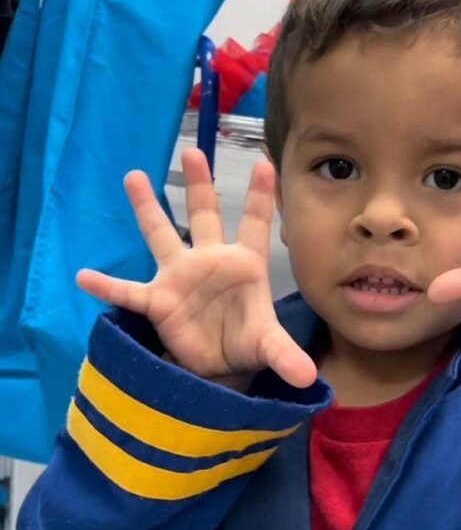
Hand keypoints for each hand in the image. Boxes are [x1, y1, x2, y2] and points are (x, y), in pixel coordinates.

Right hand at [76, 149, 316, 388]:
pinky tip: (85, 277)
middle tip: (194, 151)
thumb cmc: (246, 344)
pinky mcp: (159, 301)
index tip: (264, 163)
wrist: (219, 367)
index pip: (255, 226)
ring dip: (149, 208)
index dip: (260, 196)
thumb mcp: (269, 348)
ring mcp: (180, 277)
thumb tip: (306, 378)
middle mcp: (210, 262)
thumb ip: (286, 356)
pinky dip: (108, 287)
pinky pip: (129, 293)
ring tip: (135, 176)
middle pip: (204, 216)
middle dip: (200, 185)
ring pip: (162, 236)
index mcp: (244, 265)